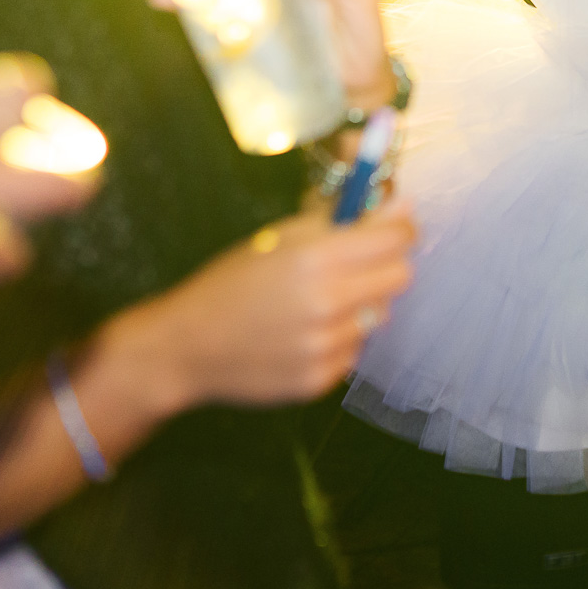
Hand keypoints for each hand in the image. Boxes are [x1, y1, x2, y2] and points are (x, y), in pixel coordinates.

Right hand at [132, 204, 415, 411]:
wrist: (187, 346)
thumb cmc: (231, 281)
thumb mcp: (279, 237)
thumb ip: (341, 221)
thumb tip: (400, 208)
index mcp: (316, 259)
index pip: (396, 239)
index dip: (399, 228)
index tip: (391, 228)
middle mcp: (327, 304)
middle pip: (400, 277)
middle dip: (386, 264)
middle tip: (357, 264)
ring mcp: (325, 347)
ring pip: (379, 315)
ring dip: (361, 304)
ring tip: (320, 303)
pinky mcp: (321, 380)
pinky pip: (355, 350)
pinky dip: (341, 339)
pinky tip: (306, 334)